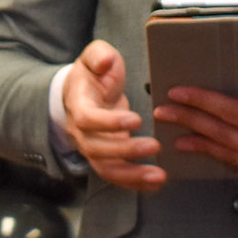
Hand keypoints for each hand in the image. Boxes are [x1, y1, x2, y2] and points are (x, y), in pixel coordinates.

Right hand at [60, 40, 163, 191]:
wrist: (83, 93)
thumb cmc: (93, 74)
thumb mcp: (95, 56)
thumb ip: (99, 55)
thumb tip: (105, 62)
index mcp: (78, 105)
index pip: (88, 119)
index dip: (109, 123)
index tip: (136, 120)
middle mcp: (80, 132)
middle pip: (97, 149)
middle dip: (126, 150)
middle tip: (155, 146)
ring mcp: (92, 148)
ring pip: (107, 169)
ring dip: (133, 175)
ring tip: (159, 176)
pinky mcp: (105, 158)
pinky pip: (117, 175)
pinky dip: (136, 182)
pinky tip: (157, 183)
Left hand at [153, 65, 237, 201]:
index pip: (233, 114)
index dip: (203, 102)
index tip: (180, 93)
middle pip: (221, 135)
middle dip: (189, 121)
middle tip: (162, 111)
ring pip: (228, 154)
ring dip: (200, 143)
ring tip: (176, 137)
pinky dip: (223, 157)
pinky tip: (213, 153)